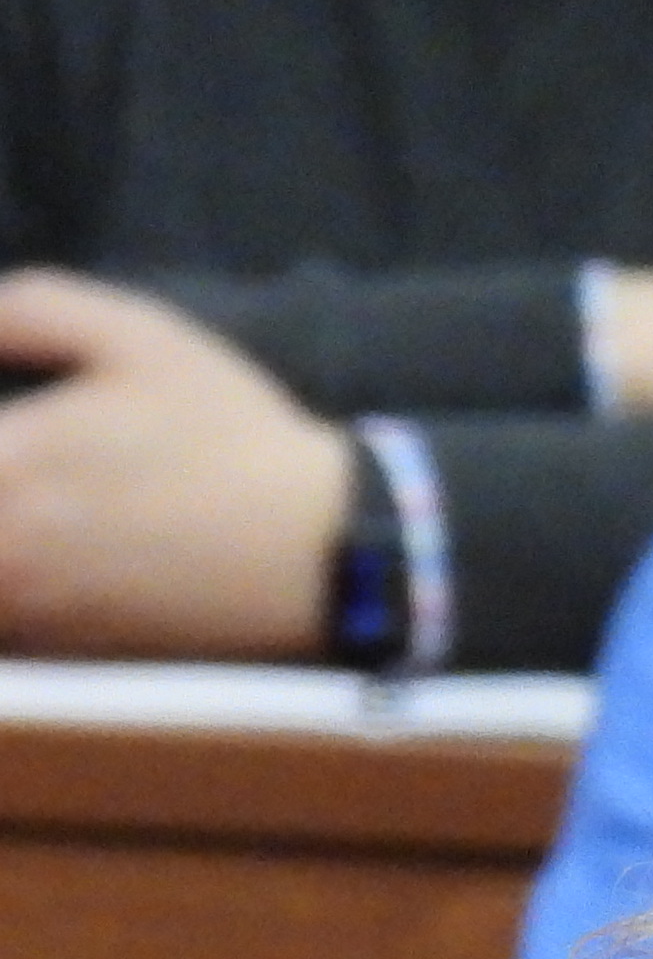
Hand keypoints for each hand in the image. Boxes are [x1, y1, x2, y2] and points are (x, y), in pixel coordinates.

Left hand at [0, 270, 353, 655]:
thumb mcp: (144, 338)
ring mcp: (16, 606)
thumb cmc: (230, 437)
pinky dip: (9, 591)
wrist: (315, 549)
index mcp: (1, 460)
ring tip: (23, 504)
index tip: (9, 425)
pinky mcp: (48, 648)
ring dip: (0, 531)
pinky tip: (34, 562)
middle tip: (18, 457)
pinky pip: (0, 626)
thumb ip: (32, 310)